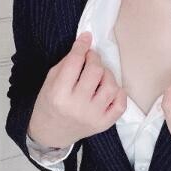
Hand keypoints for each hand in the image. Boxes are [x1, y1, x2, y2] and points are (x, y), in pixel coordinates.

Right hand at [28, 31, 126, 148]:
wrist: (50, 134)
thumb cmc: (49, 104)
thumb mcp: (50, 81)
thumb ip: (67, 63)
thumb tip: (86, 44)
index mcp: (59, 94)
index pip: (74, 62)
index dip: (82, 46)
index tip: (86, 37)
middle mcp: (77, 106)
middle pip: (95, 71)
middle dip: (94, 58)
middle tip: (90, 58)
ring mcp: (93, 116)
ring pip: (111, 86)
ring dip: (107, 74)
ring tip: (99, 74)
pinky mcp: (104, 124)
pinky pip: (121, 104)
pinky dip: (118, 92)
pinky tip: (109, 90)